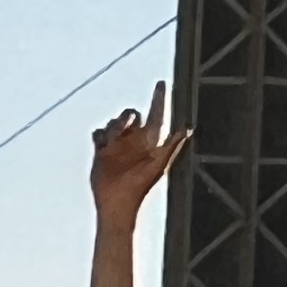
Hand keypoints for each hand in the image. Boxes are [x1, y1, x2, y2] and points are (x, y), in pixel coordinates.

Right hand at [91, 86, 186, 222]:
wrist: (117, 202)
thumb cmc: (141, 186)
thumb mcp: (158, 164)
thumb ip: (172, 146)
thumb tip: (187, 129)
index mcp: (150, 141)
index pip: (157, 114)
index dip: (160, 99)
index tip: (162, 83)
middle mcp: (135, 141)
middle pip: (132, 115)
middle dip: (128, 115)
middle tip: (127, 124)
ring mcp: (118, 146)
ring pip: (114, 122)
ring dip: (113, 125)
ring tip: (112, 139)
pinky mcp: (102, 152)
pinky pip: (99, 134)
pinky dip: (99, 134)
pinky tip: (101, 142)